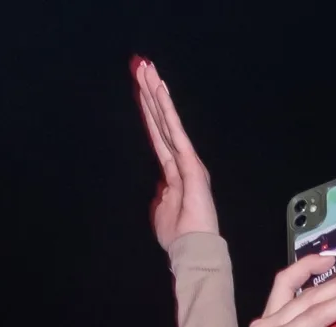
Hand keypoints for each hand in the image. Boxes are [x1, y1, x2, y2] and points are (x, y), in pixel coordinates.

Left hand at [133, 59, 217, 248]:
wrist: (195, 250)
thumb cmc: (180, 237)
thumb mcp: (164, 211)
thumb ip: (164, 195)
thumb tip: (163, 188)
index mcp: (175, 173)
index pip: (158, 136)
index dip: (149, 112)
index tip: (141, 89)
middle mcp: (182, 162)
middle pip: (161, 122)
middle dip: (151, 94)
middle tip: (142, 66)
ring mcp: (187, 161)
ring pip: (168, 121)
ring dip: (157, 95)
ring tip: (148, 70)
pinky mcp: (190, 164)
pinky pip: (175, 131)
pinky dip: (167, 110)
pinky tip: (160, 91)